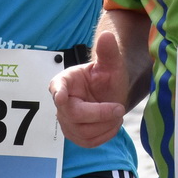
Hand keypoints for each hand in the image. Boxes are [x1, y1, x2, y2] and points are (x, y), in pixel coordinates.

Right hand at [50, 30, 135, 147]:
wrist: (110, 95)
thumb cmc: (107, 77)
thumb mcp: (111, 64)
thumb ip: (108, 51)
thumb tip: (107, 34)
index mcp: (64, 81)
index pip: (57, 87)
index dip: (58, 92)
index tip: (62, 96)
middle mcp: (61, 103)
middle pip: (75, 115)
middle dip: (100, 113)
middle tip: (120, 108)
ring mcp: (66, 121)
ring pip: (83, 132)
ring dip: (106, 124)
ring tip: (116, 112)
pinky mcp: (75, 136)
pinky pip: (89, 142)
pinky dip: (105, 134)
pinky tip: (112, 122)